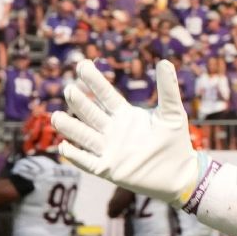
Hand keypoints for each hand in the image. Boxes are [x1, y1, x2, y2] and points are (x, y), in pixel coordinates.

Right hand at [52, 60, 200, 205]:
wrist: (181, 174)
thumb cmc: (176, 142)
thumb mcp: (172, 113)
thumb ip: (167, 89)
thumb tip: (164, 61)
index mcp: (124, 115)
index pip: (105, 95)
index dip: (94, 81)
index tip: (82, 64)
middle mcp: (112, 131)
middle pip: (91, 114)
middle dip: (80, 103)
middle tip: (70, 89)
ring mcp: (109, 150)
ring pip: (84, 136)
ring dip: (70, 127)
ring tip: (55, 116)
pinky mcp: (109, 169)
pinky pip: (88, 163)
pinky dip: (76, 156)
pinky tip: (64, 146)